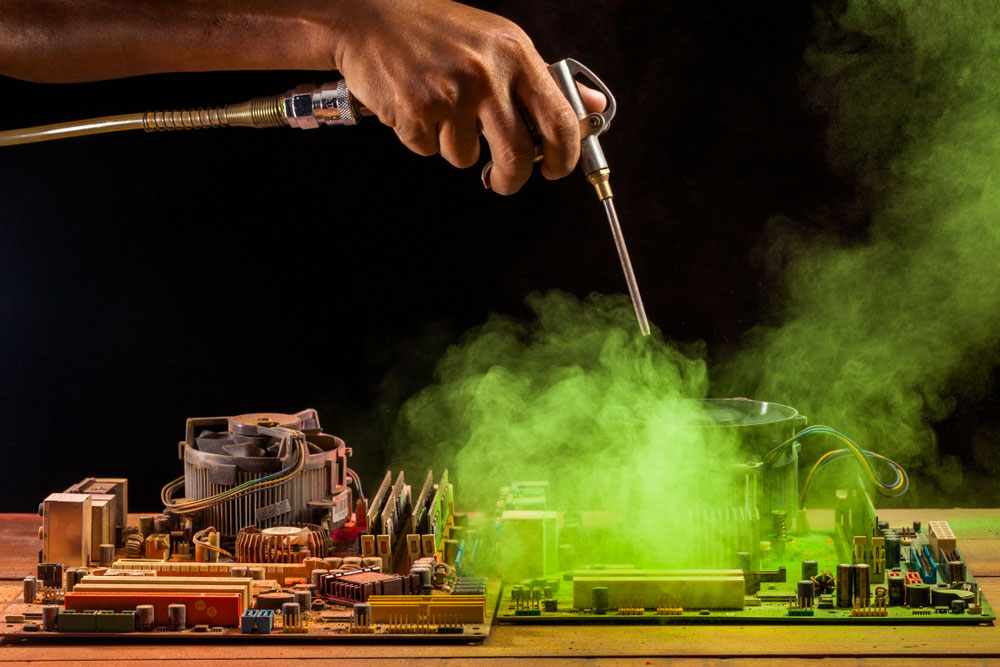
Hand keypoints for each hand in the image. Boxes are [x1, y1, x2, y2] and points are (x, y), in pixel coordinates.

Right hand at [329, 0, 606, 193]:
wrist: (370, 15)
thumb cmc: (436, 29)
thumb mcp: (500, 42)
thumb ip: (544, 79)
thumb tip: (592, 106)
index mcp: (515, 54)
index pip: (559, 120)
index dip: (563, 156)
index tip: (555, 168)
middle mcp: (486, 74)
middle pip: (517, 156)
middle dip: (511, 179)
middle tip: (503, 179)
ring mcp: (449, 95)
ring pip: (467, 157)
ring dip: (456, 146)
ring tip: (442, 110)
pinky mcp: (415, 112)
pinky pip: (429, 150)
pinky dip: (423, 138)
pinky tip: (418, 105)